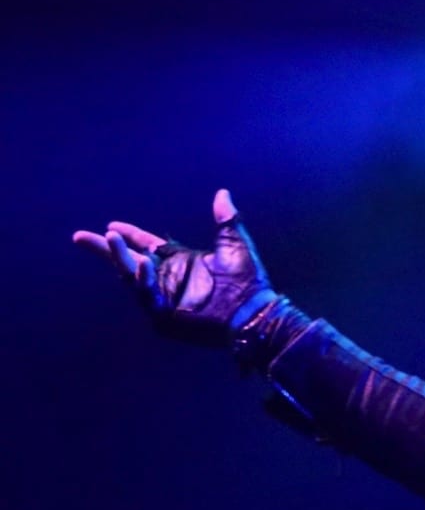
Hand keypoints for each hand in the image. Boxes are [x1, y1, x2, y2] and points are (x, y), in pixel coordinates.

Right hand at [73, 190, 276, 345]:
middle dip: (107, 249)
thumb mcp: (234, 243)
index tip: (112, 225)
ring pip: (133, 277)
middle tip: (82, 237)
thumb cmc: (249, 280)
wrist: (257, 311)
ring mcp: (165, 299)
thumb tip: (223, 193)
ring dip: (120, 258)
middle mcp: (168, 280)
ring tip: (111, 239)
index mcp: (179, 262)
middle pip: (128, 261)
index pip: (146, 245)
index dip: (129, 235)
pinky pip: (147, 297)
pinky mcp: (166, 317)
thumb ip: (226, 219)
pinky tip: (142, 262)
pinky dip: (143, 280)